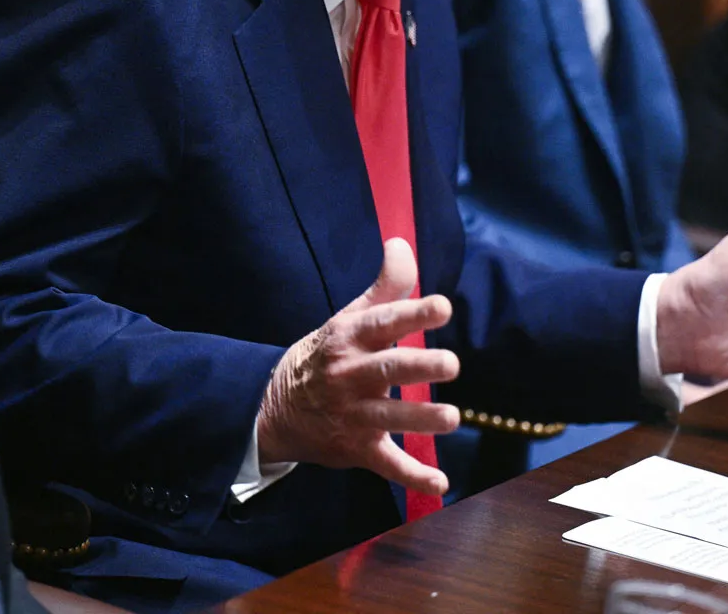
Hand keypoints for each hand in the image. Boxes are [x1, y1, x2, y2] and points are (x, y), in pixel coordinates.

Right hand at [257, 237, 460, 495]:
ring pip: (389, 419)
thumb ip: (385, 286)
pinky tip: (441, 484)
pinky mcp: (357, 449)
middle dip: (419, 367)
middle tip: (451, 364)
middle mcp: (351, 376)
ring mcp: (353, 415)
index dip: (412, 313)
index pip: (383, 321)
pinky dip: (413, 478)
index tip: (443, 306)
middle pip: (387, 370)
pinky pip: (387, 465)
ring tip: (452, 419)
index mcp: (351, 339)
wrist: (275, 407)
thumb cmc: (327, 355)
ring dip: (420, 421)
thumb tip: (402, 243)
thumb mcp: (349, 318)